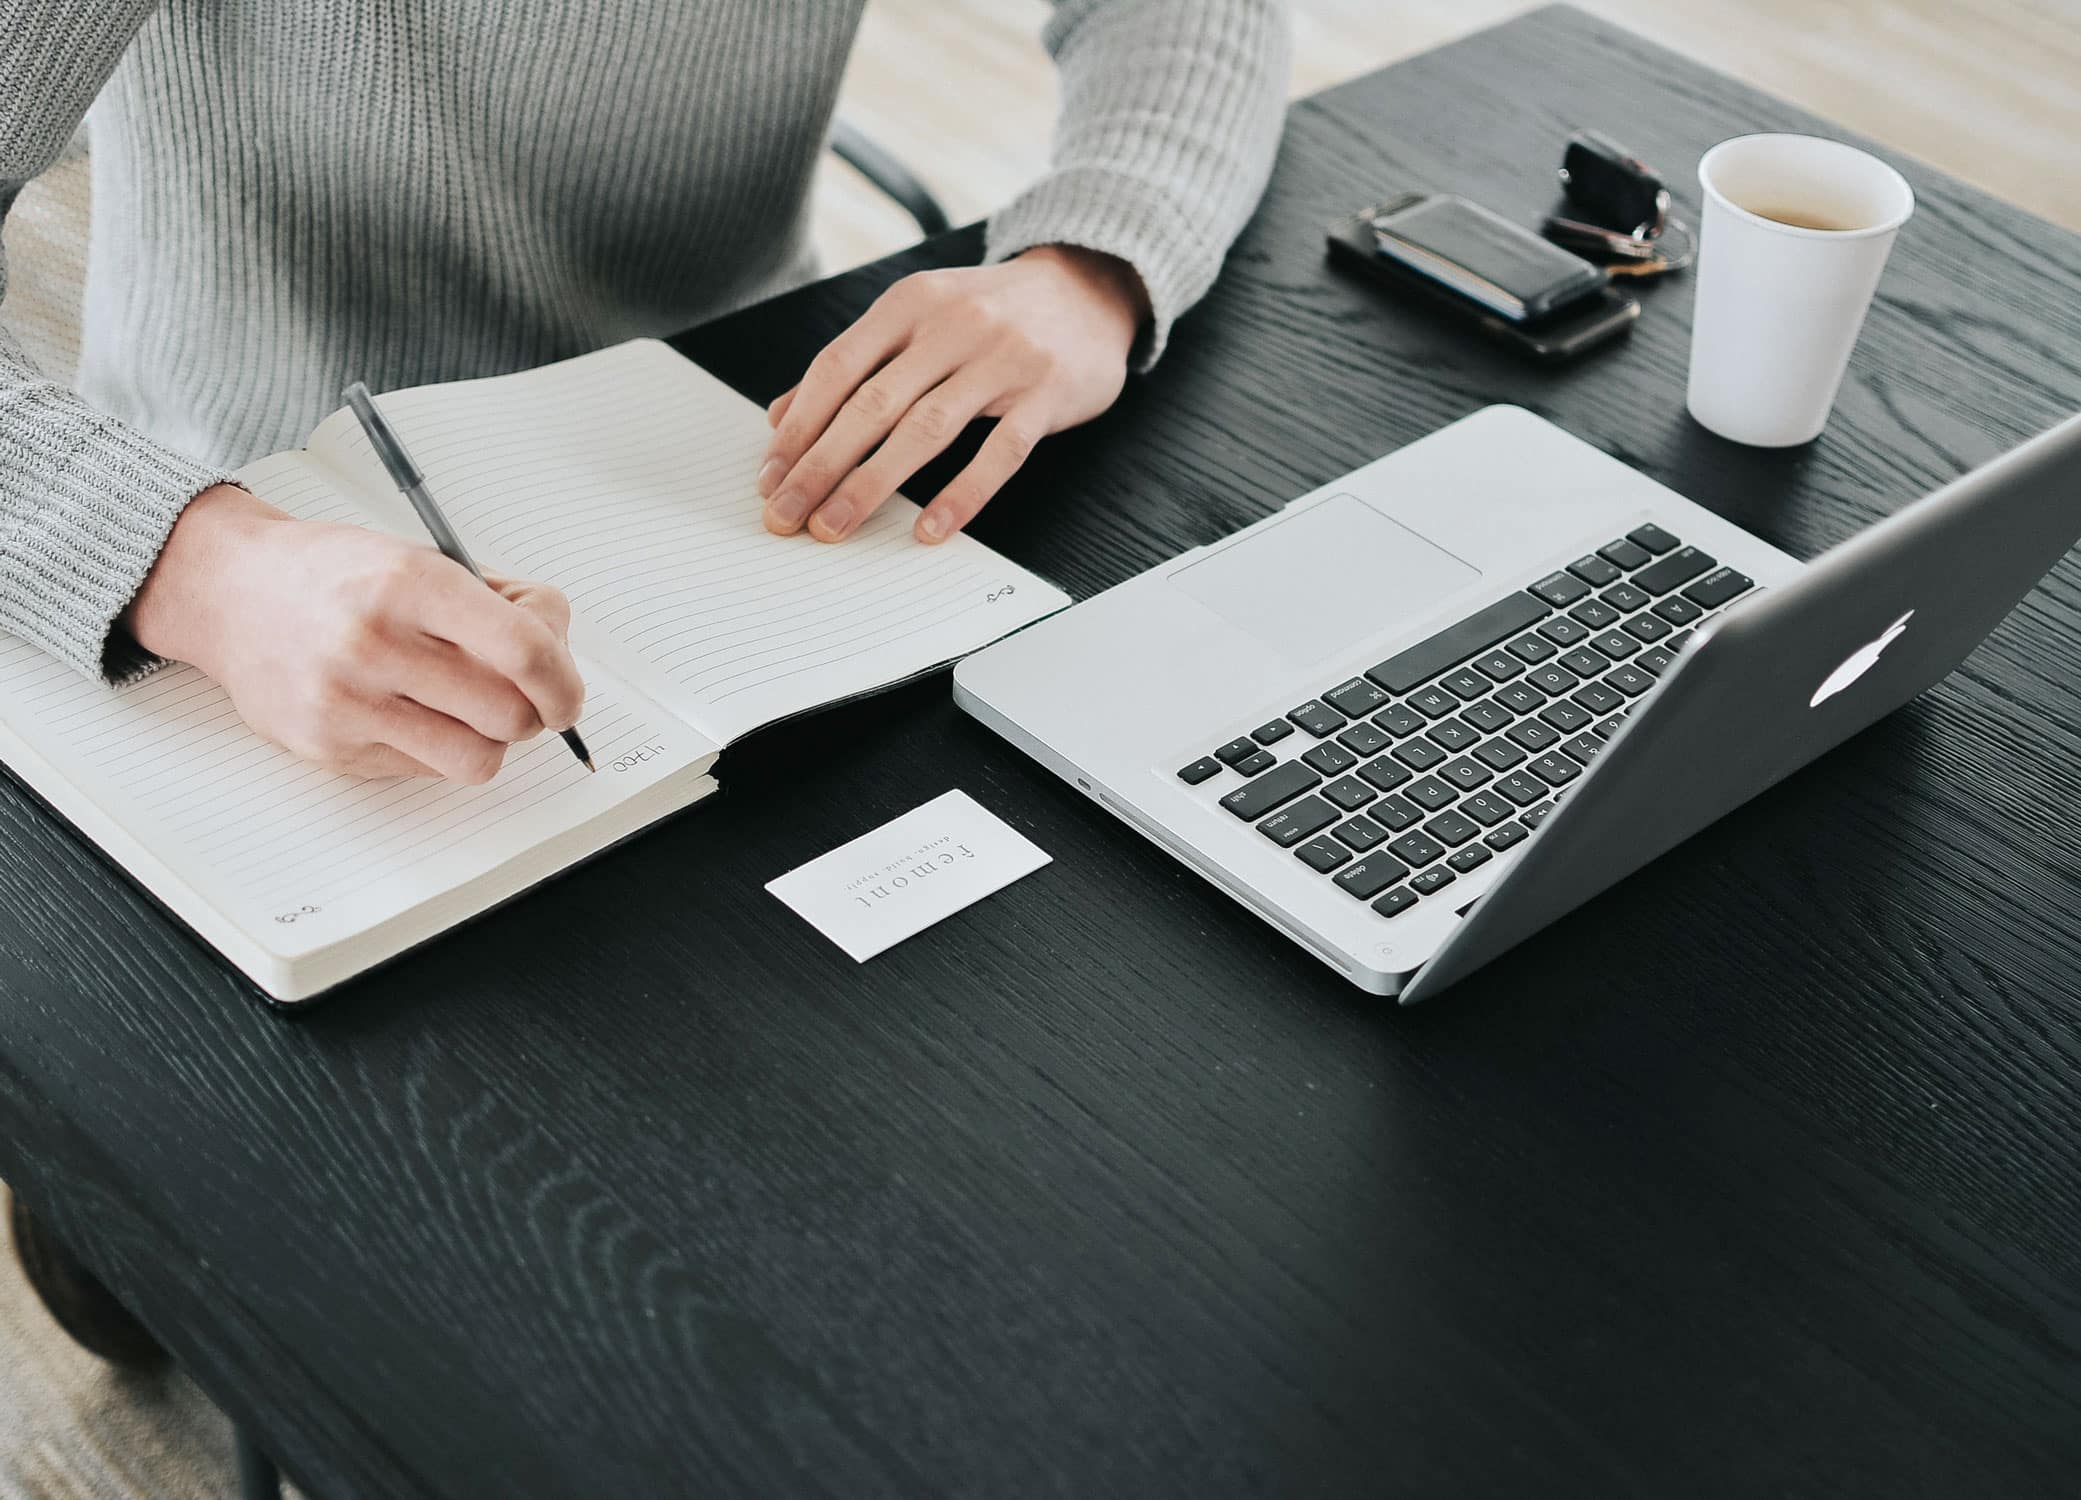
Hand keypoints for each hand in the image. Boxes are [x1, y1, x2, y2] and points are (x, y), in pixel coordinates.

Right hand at [124, 484, 585, 781]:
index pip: (524, 651)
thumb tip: (558, 649)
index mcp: (410, 583)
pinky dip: (439, 748)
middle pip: (510, 715)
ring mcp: (347, 703)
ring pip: (476, 759)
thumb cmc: (336, 574)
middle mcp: (375, 643)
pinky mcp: (330, 747)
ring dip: (490, 740)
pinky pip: (426, 771)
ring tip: (470, 708)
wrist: (232, 591)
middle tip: (522, 694)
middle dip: (533, 711)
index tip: (567, 692)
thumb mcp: (424, 556)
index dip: (565, 681)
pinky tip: (415, 712)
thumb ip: (501, 603)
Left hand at [757, 244, 1147, 544]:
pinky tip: (928, 530)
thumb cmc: (991, 313)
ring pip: (926, 430)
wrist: (1089, 287)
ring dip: (871, 484)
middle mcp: (952, 325)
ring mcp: (1003, 360)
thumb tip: (782, 416)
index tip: (770, 477)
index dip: (799, 426)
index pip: (838, 368)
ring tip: (834, 526)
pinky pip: (1000, 454)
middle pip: (871, 404)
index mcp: (910, 303)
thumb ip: (856, 362)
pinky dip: (961, 495)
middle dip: (820, 465)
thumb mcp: (919, 318)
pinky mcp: (1046, 395)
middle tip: (786, 514)